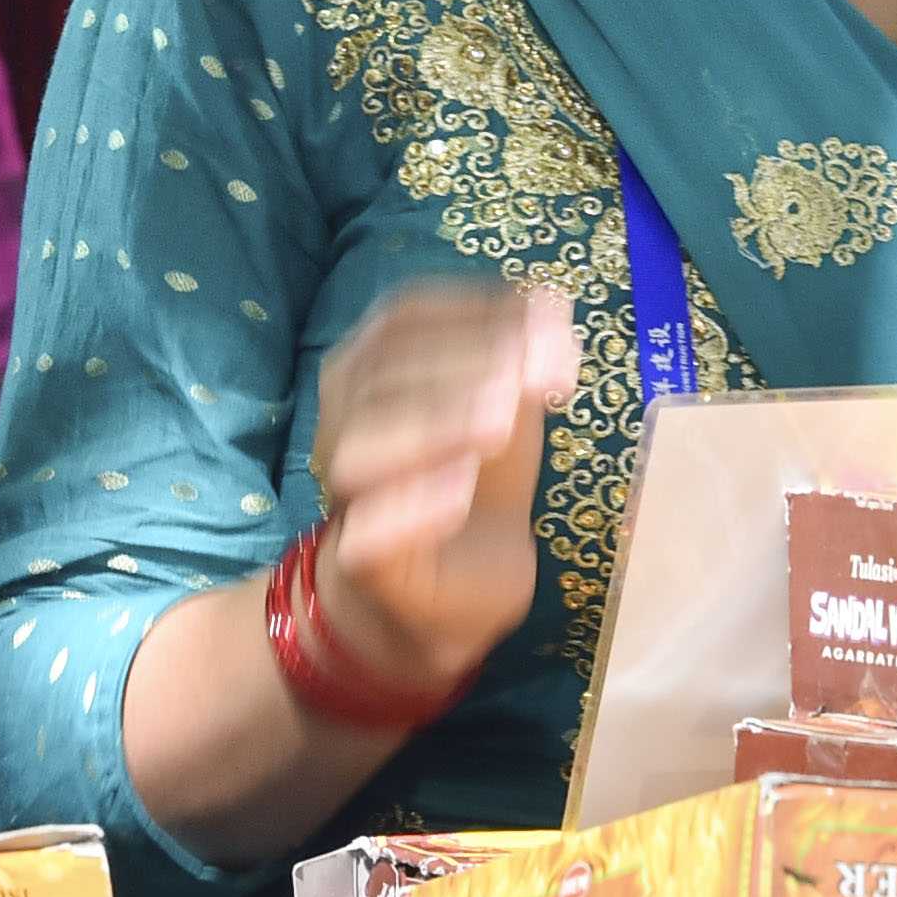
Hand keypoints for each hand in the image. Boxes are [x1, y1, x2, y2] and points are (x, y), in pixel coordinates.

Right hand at [306, 282, 577, 701]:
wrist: (447, 589)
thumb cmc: (474, 480)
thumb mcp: (504, 410)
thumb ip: (520, 364)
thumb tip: (553, 306)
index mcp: (371, 369)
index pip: (402, 318)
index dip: (473, 311)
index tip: (548, 315)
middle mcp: (343, 422)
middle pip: (382, 376)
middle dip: (462, 364)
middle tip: (532, 373)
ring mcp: (348, 494)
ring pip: (361, 450)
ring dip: (433, 426)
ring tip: (500, 426)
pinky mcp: (364, 560)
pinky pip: (368, 534)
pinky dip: (411, 508)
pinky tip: (460, 493)